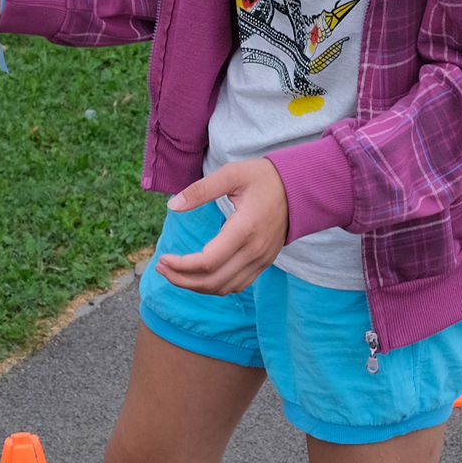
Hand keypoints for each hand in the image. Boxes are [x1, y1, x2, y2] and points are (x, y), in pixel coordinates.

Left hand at [154, 159, 287, 295]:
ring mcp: (261, 260)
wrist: (300, 189)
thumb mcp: (231, 174)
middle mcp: (254, 251)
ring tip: (175, 272)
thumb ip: (201, 189)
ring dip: (196, 286)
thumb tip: (173, 206)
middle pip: (212, 281)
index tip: (163, 258)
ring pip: (224, 287)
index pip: (207, 262)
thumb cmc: (264, 178)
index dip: (181, 266)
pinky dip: (214, 285)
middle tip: (161, 267)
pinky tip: (199, 275)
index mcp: (244, 230)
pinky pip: (236, 284)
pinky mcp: (264, 263)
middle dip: (182, 279)